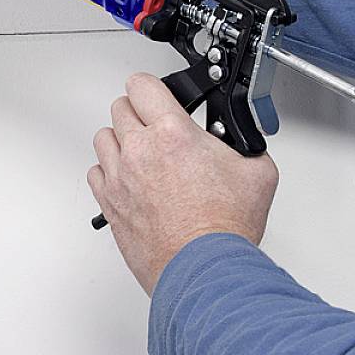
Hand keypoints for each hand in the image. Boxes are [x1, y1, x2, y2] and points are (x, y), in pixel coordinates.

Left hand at [87, 73, 278, 294]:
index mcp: (172, 133)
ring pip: (104, 137)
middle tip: (156, 127)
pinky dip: (109, 172)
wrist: (204, 270)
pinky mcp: (110, 203)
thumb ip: (243, 145)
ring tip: (143, 153)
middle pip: (120, 107)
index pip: (142, 84)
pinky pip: (96, 173)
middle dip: (139, 112)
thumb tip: (242, 142)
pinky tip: (130, 180)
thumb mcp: (257, 172)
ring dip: (121, 140)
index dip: (152, 87)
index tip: (159, 95)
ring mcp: (120, 177)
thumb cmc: (224, 229)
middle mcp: (139, 150)